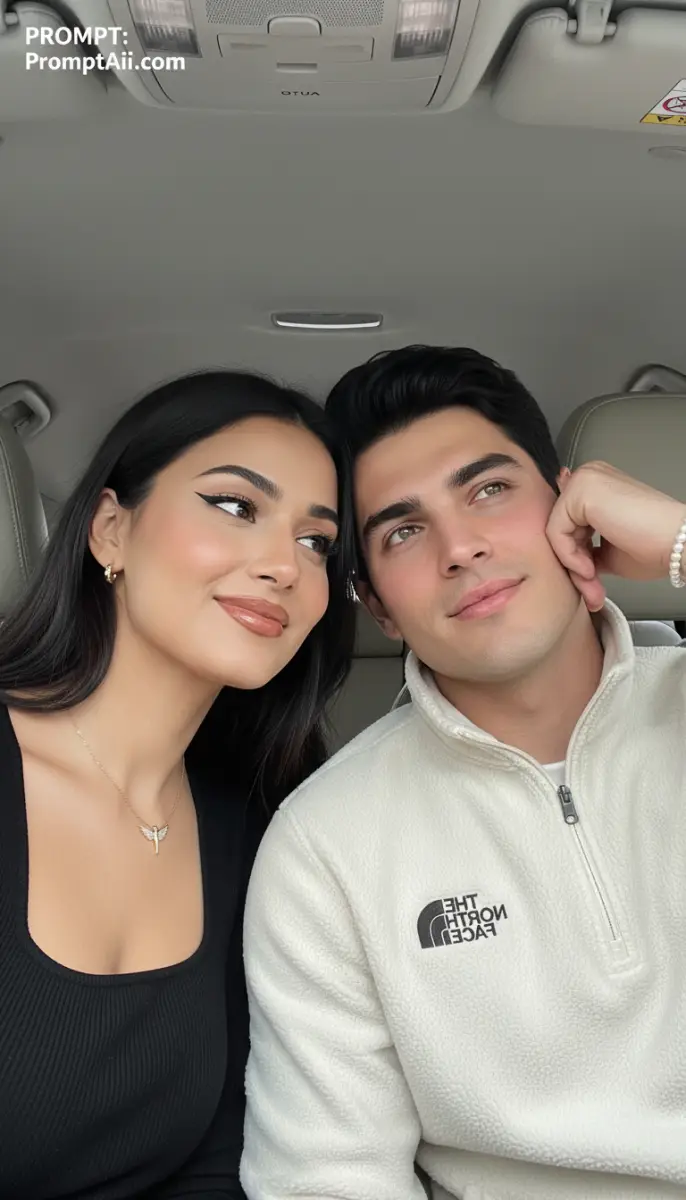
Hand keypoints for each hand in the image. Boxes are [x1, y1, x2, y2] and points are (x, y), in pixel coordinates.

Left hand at [545, 461, 684, 611]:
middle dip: (572, 563)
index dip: (575, 555)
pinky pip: (555, 531)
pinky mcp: (581, 490)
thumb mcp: (607, 551)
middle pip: (559, 526)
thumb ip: (583, 546)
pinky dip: (569, 556)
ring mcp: (584, 480)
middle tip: (590, 587)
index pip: (566, 522)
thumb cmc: (654, 547)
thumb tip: (563, 557)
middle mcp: (588, 476)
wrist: (679, 544)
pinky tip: (591, 567)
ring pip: (554, 530)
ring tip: (593, 578)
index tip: (590, 579)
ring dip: (572, 563)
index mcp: (596, 486)